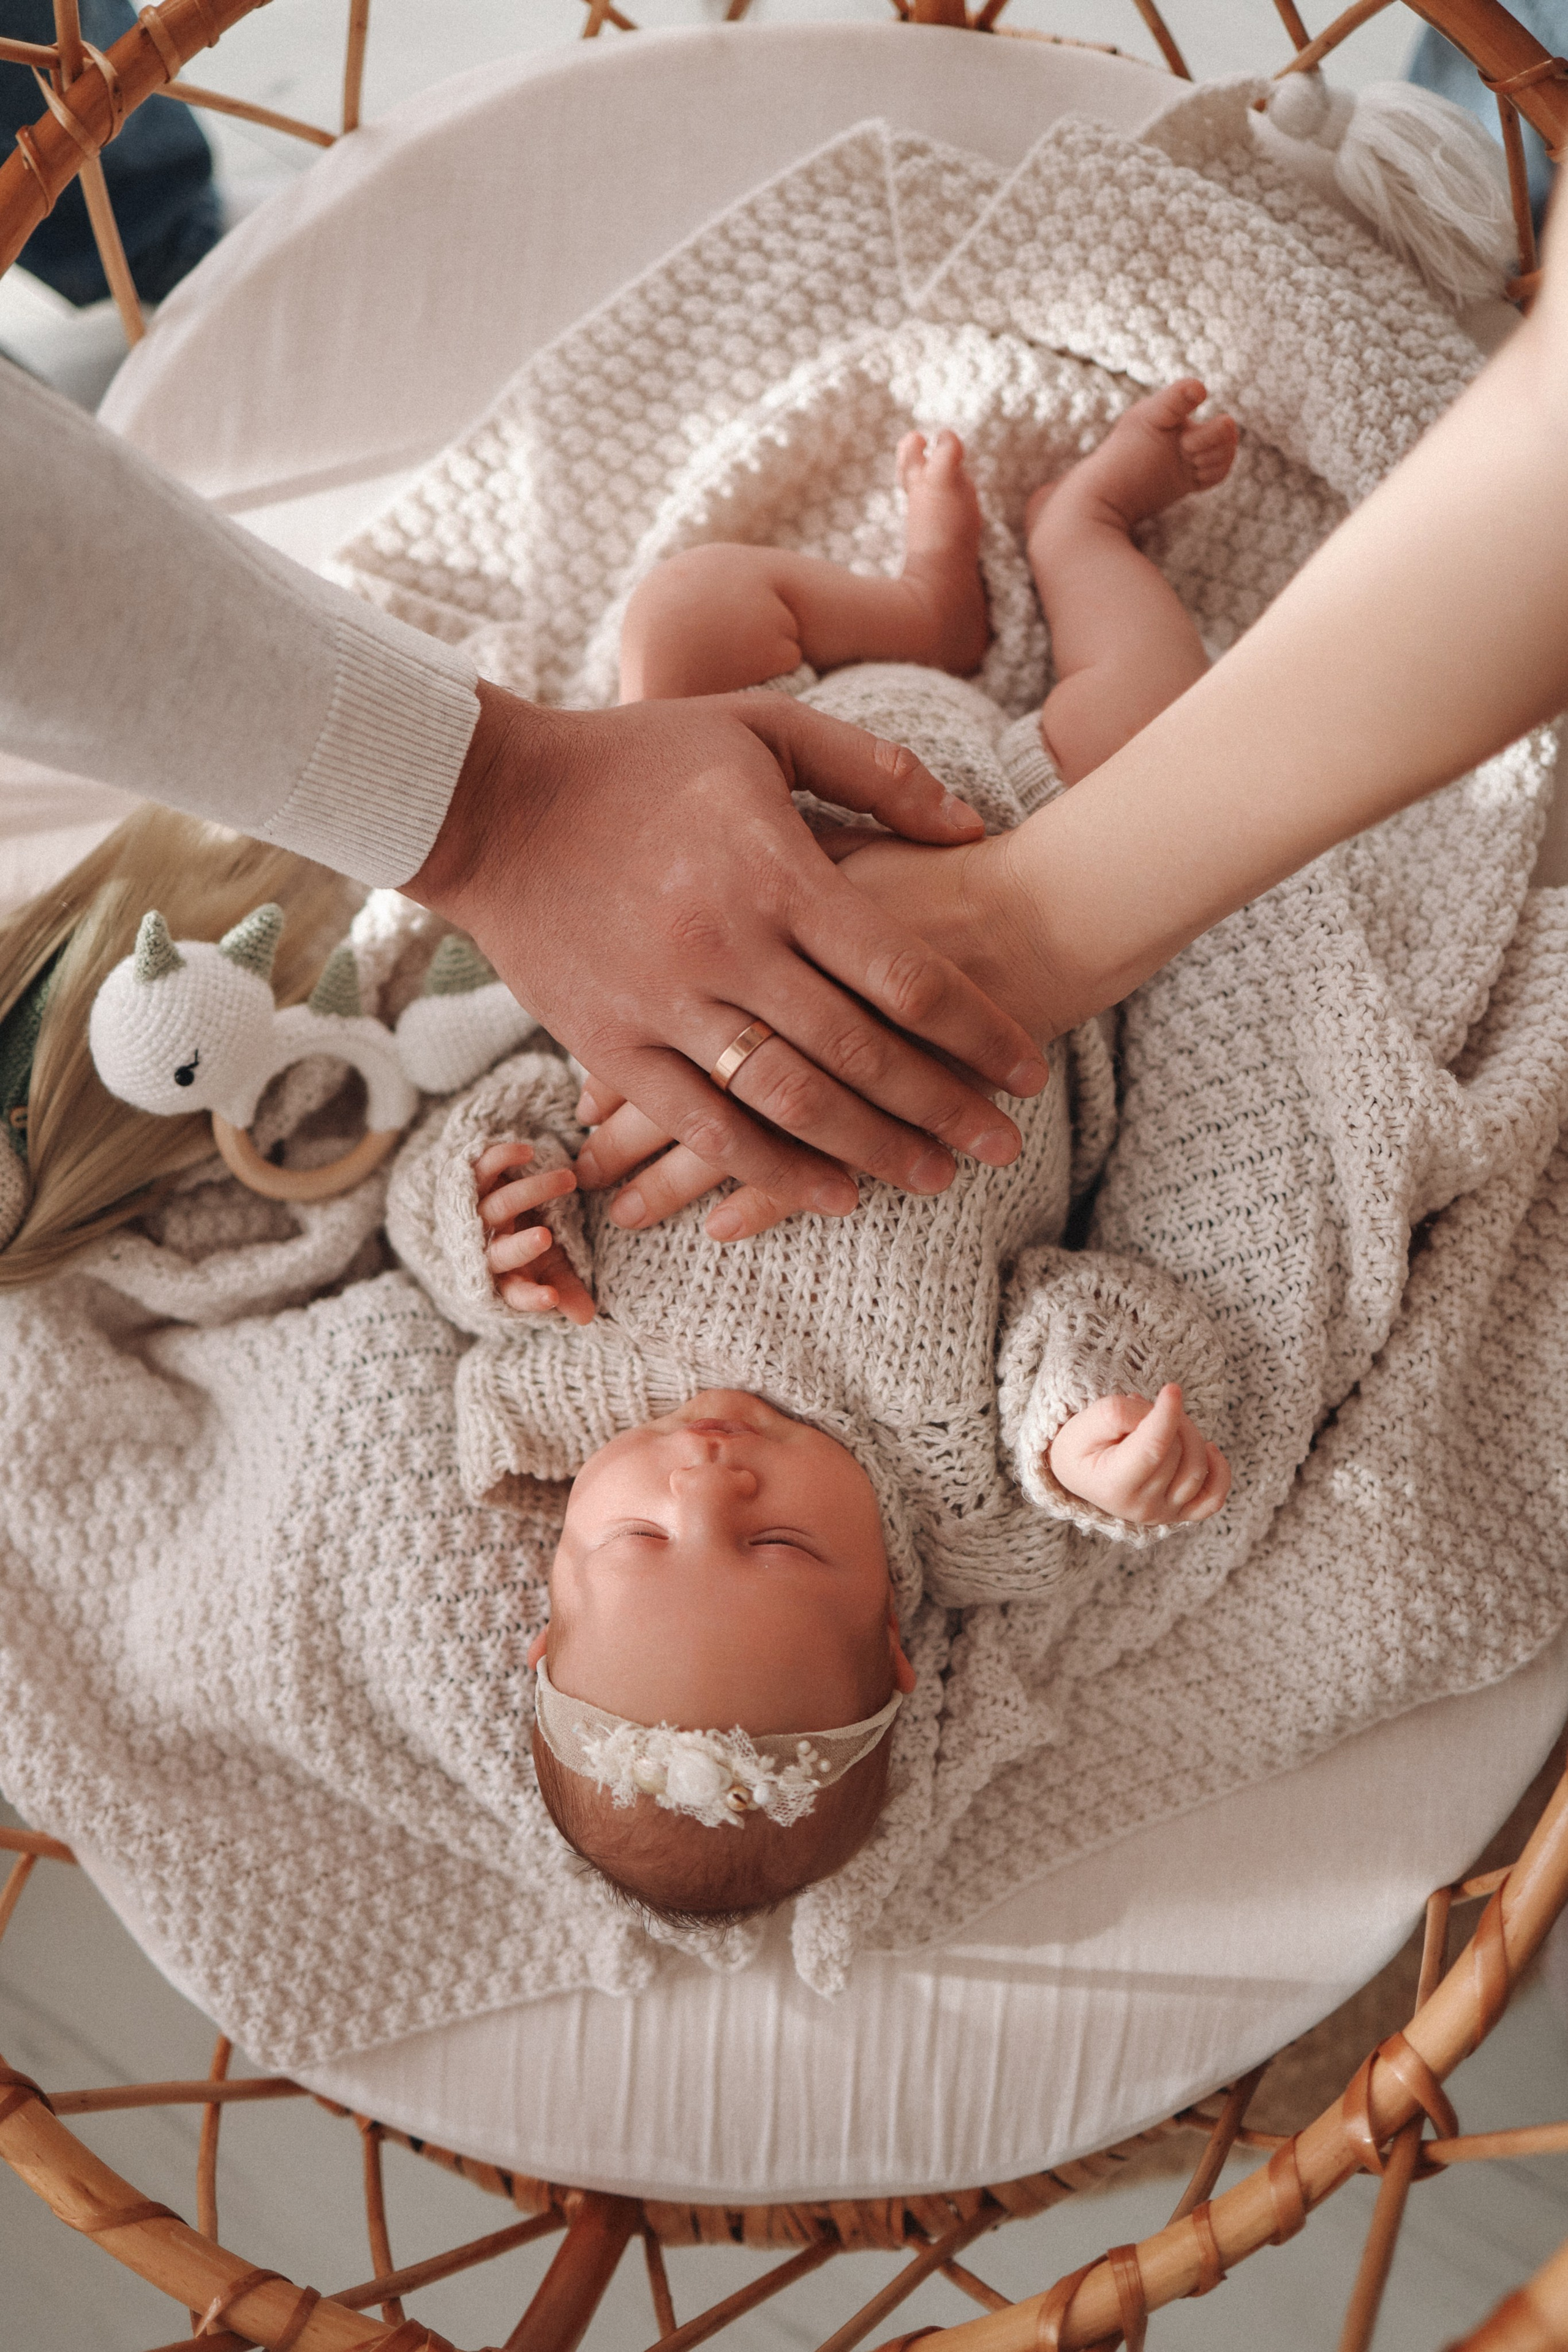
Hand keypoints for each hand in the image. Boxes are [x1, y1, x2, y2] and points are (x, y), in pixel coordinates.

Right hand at [406, 684, 1048, 1228]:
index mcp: (775, 872)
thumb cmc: (638, 757)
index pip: (904, 973)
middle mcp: (726, 947)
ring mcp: (664, 1005)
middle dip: (944, 1109)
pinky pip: (705, 1127)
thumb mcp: (764, 728)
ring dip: (872, 1152)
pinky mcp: (610, 1046)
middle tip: (1002, 1147)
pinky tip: (832, 1193)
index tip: (1026, 1072)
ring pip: (791, 1104)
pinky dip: (772, 1170)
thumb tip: (974, 829)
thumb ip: (876, 773)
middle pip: (861, 1054)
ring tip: (934, 1178)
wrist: (491, 800)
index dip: (977, 1032)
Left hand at [475, 1140, 595, 1324]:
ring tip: (569, 1179)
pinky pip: (480, 1169)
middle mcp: (484, 1248)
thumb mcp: (550, 1267)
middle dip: (519, 1248)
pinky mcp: (470, 1180)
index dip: (530, 1297)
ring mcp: (475, 1213)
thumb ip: (566, 1289)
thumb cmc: (530, 1240)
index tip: (552, 1298)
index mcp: (505, 1276)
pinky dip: (500, 1158)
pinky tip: (527, 1151)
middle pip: (497, 1253)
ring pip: (498, 1206)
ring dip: (531, 1193)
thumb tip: (587, 1317)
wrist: (496, 1200)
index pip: (514, 1294)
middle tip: (545, 1238)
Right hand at [1046, 1384, 1229, 1526]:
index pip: (1153, 1450)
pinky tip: (1208, 1448)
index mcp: (1114, 1487)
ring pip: (1197, 1469)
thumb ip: (1117, 1413)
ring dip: (1189, 1435)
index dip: (1167, 1416)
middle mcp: (1142, 1507)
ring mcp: (1164, 1513)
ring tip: (1166, 1422)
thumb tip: (1156, 1414)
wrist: (1080, 1472)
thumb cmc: (1081, 1445)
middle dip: (1170, 1419)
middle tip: (1146, 1408)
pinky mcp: (1181, 1512)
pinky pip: (1214, 1498)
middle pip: (1175, 1454)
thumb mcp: (1085, 1422)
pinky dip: (1219, 1472)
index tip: (1172, 1389)